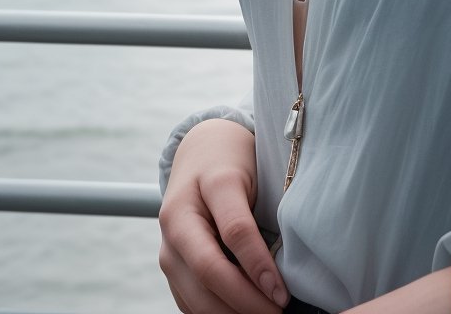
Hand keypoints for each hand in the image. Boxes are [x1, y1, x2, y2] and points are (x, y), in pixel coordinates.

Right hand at [159, 118, 289, 312]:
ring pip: (195, 295)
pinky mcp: (169, 265)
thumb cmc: (234, 162)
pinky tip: (242, 311)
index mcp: (208, 185)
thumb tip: (281, 269)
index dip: (259, 266)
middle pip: (208, 271)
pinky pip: (189, 301)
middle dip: (245, 302)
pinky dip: (216, 312)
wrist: (199, 152)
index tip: (282, 294)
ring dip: (230, 313)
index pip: (235, 232)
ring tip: (264, 313)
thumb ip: (262, 214)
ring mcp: (167, 245)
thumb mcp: (254, 174)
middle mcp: (178, 218)